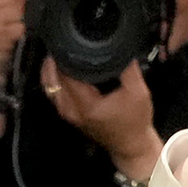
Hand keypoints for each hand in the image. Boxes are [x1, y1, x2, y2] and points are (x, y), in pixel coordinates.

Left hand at [41, 54, 156, 180]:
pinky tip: (63, 66)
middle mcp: (71, 110)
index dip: (65, 56)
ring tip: (62, 51)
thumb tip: (119, 46)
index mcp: (86, 105)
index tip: (71, 40)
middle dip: (56, 59)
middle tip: (64, 42)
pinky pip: (53, 91)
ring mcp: (66, 113)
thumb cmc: (135, 121)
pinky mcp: (67, 113)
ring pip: (49, 85)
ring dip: (52, 68)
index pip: (66, 75)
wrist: (131, 146)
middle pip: (52, 79)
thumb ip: (128, 69)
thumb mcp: (138, 92)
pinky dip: (54, 78)